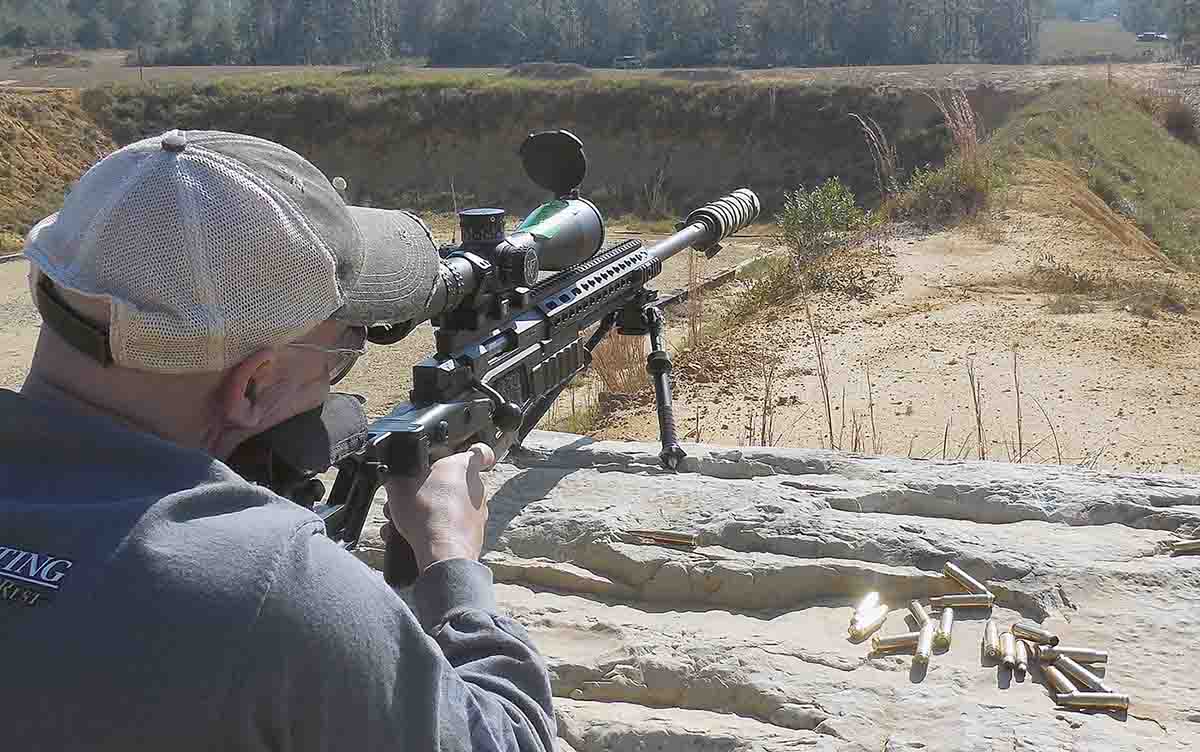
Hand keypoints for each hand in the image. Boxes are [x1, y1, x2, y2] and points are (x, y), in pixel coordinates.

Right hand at [382, 443, 495, 571]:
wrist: (442, 552)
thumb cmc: (426, 514)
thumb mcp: (399, 486)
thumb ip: (398, 477)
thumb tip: (393, 478)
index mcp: (462, 467)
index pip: (480, 451)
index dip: (475, 451)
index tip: (469, 454)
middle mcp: (476, 488)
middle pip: (456, 481)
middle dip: (433, 489)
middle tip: (412, 498)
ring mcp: (478, 512)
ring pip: (452, 506)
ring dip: (431, 512)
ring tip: (406, 522)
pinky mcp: (475, 533)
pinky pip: (453, 527)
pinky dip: (436, 530)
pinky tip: (413, 537)